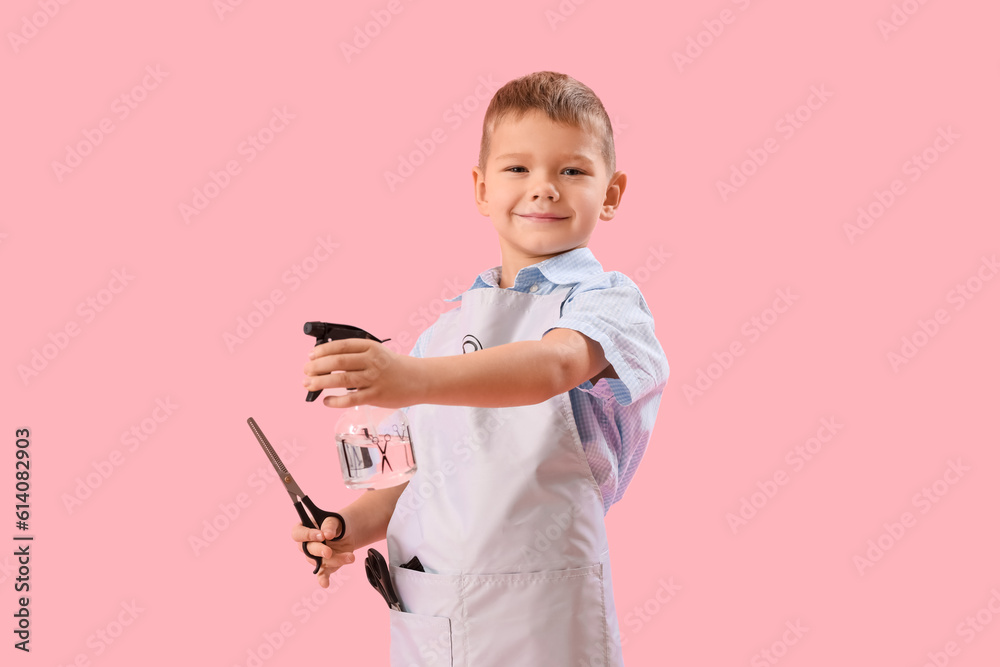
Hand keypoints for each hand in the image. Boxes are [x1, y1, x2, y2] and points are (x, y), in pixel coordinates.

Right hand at [291, 514, 357, 588]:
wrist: (347, 532)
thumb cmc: (336, 524)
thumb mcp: (334, 519)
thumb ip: (329, 525)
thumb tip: (327, 534)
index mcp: (304, 529)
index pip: (297, 533)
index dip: (307, 535)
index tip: (321, 535)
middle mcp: (306, 545)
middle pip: (308, 550)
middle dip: (319, 551)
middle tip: (329, 552)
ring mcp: (314, 557)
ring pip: (320, 561)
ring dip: (335, 560)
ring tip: (350, 556)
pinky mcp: (324, 566)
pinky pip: (322, 574)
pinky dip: (323, 579)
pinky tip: (325, 584)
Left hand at [302, 338, 421, 408]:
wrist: (418, 380)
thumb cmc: (394, 367)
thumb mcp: (378, 353)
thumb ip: (357, 355)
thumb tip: (327, 361)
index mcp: (371, 347)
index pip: (342, 346)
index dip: (323, 350)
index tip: (310, 355)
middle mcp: (372, 361)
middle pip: (338, 362)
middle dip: (317, 366)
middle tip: (305, 371)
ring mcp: (374, 379)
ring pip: (341, 380)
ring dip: (321, 382)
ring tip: (308, 384)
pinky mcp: (376, 396)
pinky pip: (351, 399)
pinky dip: (336, 401)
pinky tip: (326, 400)